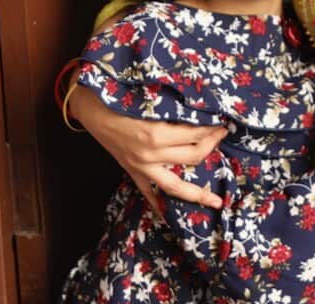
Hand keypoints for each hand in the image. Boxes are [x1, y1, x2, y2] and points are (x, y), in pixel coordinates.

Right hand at [70, 85, 227, 209]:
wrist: (91, 108)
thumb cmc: (121, 98)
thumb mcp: (150, 99)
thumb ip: (174, 107)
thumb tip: (202, 107)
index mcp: (156, 134)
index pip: (196, 135)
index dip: (212, 129)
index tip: (223, 123)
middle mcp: (151, 154)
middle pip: (193, 157)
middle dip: (211, 146)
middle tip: (222, 136)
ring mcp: (141, 167)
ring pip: (176, 186)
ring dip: (197, 194)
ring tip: (216, 201)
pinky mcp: (132, 172)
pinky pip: (147, 194)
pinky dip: (158, 206)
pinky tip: (169, 217)